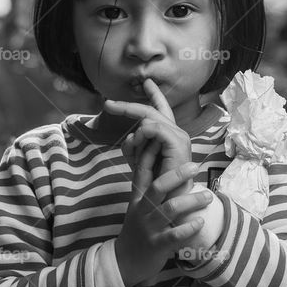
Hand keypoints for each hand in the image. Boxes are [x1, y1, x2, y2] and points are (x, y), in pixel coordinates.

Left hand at [105, 79, 192, 201]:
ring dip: (134, 133)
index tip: (145, 82)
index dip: (153, 95)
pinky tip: (138, 143)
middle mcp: (176, 134)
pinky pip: (155, 128)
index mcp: (168, 137)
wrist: (167, 204)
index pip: (161, 110)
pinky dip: (142, 134)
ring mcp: (179, 137)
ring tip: (133, 152)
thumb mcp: (139, 161)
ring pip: (149, 118)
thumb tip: (130, 136)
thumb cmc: (154, 186)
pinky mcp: (178, 144)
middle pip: (150, 111)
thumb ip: (134, 146)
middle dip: (128, 106)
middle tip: (108, 104)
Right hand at [114, 141, 215, 286]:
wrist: (125, 261)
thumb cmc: (137, 230)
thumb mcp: (137, 207)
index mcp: (138, 198)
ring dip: (192, 201)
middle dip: (177, 174)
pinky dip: (189, 228)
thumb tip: (162, 166)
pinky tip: (200, 222)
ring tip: (208, 196)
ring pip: (170, 208)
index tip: (162, 140)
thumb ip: (147, 188)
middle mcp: (143, 210)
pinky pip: (175, 235)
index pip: (142, 172)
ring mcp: (150, 227)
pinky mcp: (157, 245)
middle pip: (158, 186)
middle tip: (196, 166)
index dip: (150, 155)